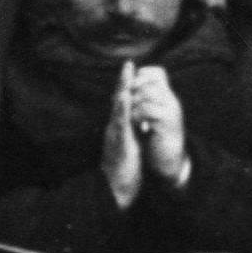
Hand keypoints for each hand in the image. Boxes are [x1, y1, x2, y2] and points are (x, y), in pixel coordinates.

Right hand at [102, 62, 142, 209]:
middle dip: (123, 83)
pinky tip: (124, 102)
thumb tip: (136, 119)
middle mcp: (115, 129)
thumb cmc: (123, 168)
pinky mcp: (120, 146)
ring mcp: (116, 137)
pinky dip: (122, 113)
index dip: (127, 86)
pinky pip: (120, 127)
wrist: (116, 188)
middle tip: (128, 64)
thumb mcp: (128, 144)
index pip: (124, 103)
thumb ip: (131, 130)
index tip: (131, 69)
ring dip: (121, 93)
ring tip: (125, 77)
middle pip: (119, 102)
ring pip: (118, 112)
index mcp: (120, 128)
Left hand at [130, 66, 188, 185]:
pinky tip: (134, 123)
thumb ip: (141, 100)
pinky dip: (136, 115)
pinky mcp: (168, 123)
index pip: (156, 72)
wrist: (169, 158)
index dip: (141, 76)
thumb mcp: (148, 114)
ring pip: (147, 94)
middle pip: (149, 81)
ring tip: (129, 115)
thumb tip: (125, 85)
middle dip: (132, 90)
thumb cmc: (156, 136)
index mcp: (166, 96)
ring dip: (132, 103)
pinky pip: (147, 110)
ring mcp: (171, 110)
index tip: (129, 89)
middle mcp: (171, 99)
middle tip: (123, 102)